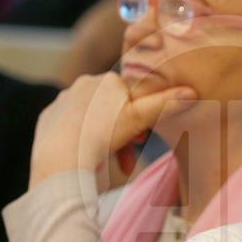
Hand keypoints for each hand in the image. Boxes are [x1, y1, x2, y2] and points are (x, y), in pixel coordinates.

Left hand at [29, 72, 195, 187]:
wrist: (61, 158)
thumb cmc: (102, 137)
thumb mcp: (139, 120)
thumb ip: (165, 105)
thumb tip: (193, 92)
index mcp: (106, 79)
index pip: (131, 97)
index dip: (140, 120)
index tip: (141, 141)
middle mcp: (83, 84)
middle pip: (112, 110)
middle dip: (123, 134)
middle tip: (128, 159)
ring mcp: (63, 100)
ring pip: (92, 119)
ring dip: (105, 140)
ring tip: (107, 162)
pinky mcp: (48, 117)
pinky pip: (71, 127)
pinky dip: (82, 140)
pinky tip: (85, 155)